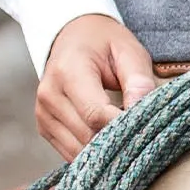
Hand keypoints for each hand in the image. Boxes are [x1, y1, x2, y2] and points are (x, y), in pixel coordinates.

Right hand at [36, 14, 157, 160]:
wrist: (73, 36)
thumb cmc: (105, 44)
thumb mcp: (129, 51)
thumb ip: (138, 80)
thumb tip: (142, 110)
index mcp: (68, 71)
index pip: (95, 114)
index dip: (123, 127)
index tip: (146, 126)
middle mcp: (49, 95)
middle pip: (87, 136)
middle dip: (117, 140)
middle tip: (141, 132)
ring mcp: (43, 114)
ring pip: (78, 150)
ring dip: (105, 150)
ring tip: (124, 132)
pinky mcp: (44, 127)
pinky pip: (71, 153)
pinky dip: (92, 152)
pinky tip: (107, 137)